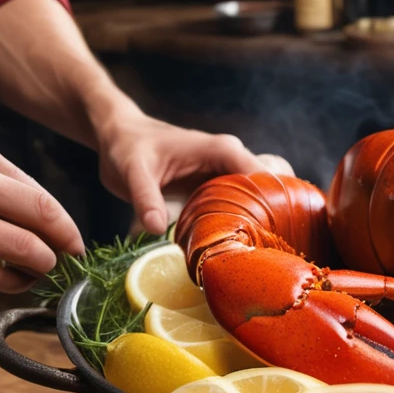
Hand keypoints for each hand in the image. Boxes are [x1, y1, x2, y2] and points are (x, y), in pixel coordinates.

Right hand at [0, 137, 83, 298]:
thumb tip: (44, 217)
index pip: (43, 200)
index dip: (67, 230)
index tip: (74, 245)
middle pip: (39, 231)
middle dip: (58, 255)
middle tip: (58, 265)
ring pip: (18, 259)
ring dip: (32, 274)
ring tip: (29, 276)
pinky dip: (1, 286)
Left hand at [95, 113, 292, 234]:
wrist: (119, 136)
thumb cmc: (126, 147)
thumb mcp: (133, 172)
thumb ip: (145, 198)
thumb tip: (156, 228)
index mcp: (223, 151)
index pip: (265, 177)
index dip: (274, 206)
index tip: (272, 238)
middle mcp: (231, 161)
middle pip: (270, 191)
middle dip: (272, 220)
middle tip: (268, 253)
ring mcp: (226, 175)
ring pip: (258, 201)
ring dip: (259, 225)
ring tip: (259, 256)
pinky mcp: (216, 188)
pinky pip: (239, 207)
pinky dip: (242, 225)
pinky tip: (239, 249)